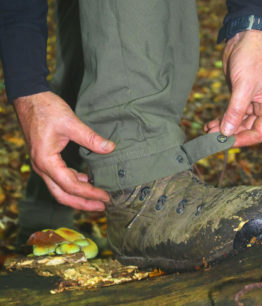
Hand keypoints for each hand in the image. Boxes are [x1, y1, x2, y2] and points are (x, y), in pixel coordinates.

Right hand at [14, 91, 114, 210]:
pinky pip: (59, 179)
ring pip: (60, 189)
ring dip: (78, 196)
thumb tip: (110, 148)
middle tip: (102, 207)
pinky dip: (73, 184)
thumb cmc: (46, 109)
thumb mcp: (71, 123)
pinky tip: (85, 180)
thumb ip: (90, 138)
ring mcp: (42, 165)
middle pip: (63, 195)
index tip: (106, 197)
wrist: (29, 99)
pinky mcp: (46, 159)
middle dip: (83, 204)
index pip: (71, 186)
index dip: (90, 194)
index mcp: (47, 162)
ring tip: (96, 198)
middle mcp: (42, 168)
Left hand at [204, 30, 261, 146]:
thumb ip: (235, 111)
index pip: (260, 132)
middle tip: (211, 138)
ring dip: (222, 129)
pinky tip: (210, 125)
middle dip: (229, 134)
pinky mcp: (240, 100)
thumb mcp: (244, 86)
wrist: (244, 39)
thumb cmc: (252, 58)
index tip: (226, 143)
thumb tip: (226, 132)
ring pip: (237, 124)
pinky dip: (221, 121)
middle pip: (247, 130)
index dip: (243, 140)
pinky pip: (231, 116)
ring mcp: (252, 105)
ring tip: (207, 131)